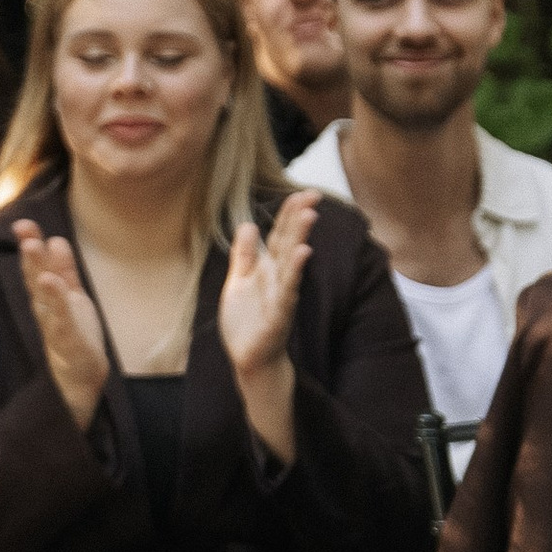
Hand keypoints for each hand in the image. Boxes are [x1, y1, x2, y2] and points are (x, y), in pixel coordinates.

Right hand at [13, 216, 110, 430]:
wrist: (81, 379)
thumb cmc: (73, 337)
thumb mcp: (71, 299)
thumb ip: (64, 271)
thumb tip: (56, 239)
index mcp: (47, 299)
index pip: (36, 268)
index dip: (31, 245)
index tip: (23, 222)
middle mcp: (46, 311)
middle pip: (35, 277)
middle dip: (30, 253)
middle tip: (24, 229)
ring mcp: (55, 326)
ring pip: (44, 296)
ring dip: (37, 271)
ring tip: (32, 248)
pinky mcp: (68, 343)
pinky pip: (62, 319)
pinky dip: (57, 301)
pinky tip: (51, 283)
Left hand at [218, 188, 315, 465]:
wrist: (249, 359)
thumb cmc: (247, 322)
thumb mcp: (238, 282)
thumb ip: (244, 255)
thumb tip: (248, 224)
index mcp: (268, 270)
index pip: (280, 236)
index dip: (289, 215)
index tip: (302, 192)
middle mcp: (278, 279)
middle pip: (289, 243)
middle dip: (300, 219)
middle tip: (313, 194)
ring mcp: (281, 296)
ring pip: (292, 263)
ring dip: (301, 238)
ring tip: (309, 216)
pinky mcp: (279, 315)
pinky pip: (288, 291)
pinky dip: (295, 272)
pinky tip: (303, 254)